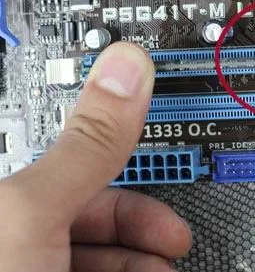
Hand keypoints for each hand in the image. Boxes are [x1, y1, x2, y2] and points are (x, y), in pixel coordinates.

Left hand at [0, 43, 191, 271]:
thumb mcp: (32, 215)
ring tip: (166, 266)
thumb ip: (85, 144)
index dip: (119, 151)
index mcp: (5, 200)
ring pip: (105, 250)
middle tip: (171, 233)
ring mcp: (36, 268)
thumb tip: (125, 69)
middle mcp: (19, 233)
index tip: (163, 153)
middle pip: (95, 207)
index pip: (70, 159)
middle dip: (142, 218)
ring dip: (146, 255)